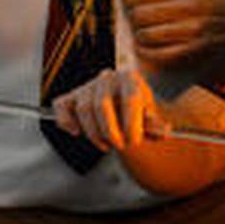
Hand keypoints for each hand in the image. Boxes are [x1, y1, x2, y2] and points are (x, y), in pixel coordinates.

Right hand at [52, 68, 167, 151]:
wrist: (126, 108)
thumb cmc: (139, 113)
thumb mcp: (151, 118)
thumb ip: (156, 125)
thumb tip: (163, 131)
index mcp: (129, 77)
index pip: (130, 98)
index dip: (132, 123)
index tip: (135, 141)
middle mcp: (107, 77)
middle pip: (102, 105)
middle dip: (110, 131)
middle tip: (120, 146)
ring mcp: (87, 86)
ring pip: (84, 110)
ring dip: (94, 133)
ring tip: (107, 144)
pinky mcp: (71, 97)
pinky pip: (62, 106)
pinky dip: (66, 121)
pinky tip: (77, 132)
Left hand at [121, 0, 224, 70]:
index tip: (127, 1)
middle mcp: (190, 6)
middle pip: (139, 16)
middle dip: (132, 19)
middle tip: (134, 19)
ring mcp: (194, 30)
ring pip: (145, 36)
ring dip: (139, 37)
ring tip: (141, 34)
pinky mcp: (197, 52)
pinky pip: (159, 56)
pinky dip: (147, 54)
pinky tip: (147, 50)